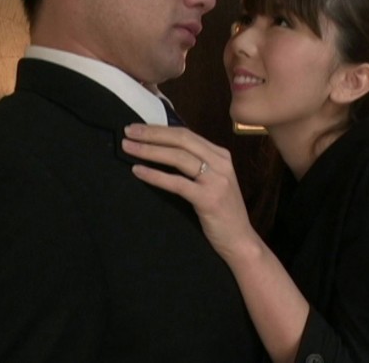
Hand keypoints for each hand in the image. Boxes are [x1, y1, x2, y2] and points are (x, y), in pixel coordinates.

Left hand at [122, 124, 259, 258]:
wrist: (240, 240)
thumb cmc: (222, 212)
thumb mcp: (212, 181)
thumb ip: (196, 164)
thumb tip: (162, 150)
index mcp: (220, 155)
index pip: (186, 134)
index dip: (159, 129)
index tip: (137, 128)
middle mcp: (221, 162)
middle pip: (181, 140)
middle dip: (151, 134)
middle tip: (127, 132)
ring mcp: (216, 180)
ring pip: (178, 157)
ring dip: (149, 151)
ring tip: (128, 148)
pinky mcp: (209, 198)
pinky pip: (177, 183)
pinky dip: (155, 175)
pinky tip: (138, 171)